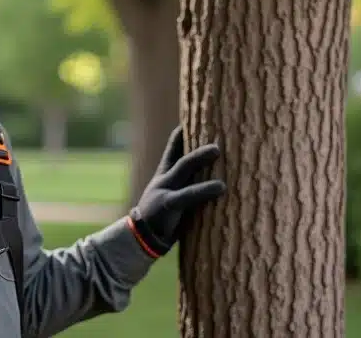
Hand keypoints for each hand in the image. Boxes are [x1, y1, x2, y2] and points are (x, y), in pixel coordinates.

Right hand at [128, 125, 224, 256]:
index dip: (181, 135)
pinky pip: (188, 195)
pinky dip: (206, 190)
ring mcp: (164, 190)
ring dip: (199, 157)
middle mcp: (163, 179)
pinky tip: (222, 187)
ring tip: (217, 150)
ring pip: (183, 168)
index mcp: (164, 177)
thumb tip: (213, 182)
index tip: (191, 120)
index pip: (173, 150)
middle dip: (196, 142)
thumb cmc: (161, 221)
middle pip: (181, 155)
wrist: (138, 240)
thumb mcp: (170, 200)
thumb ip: (185, 190)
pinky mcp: (168, 205)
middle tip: (215, 134)